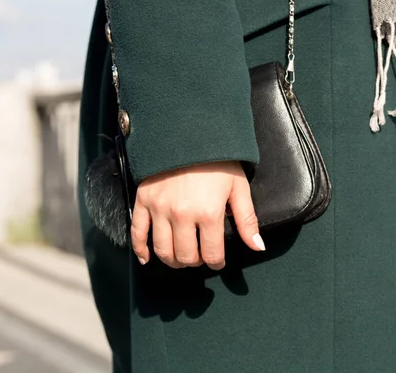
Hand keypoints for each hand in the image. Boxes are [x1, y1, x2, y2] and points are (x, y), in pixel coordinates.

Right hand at [130, 161, 264, 269]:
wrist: (189, 133)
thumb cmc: (218, 160)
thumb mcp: (238, 187)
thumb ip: (247, 220)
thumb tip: (258, 247)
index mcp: (208, 213)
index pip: (212, 254)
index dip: (217, 262)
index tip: (218, 260)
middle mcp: (181, 215)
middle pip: (186, 256)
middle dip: (196, 261)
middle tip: (200, 255)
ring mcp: (159, 209)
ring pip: (163, 250)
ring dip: (173, 260)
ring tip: (181, 257)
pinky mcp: (143, 201)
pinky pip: (137, 233)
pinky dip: (141, 250)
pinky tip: (148, 258)